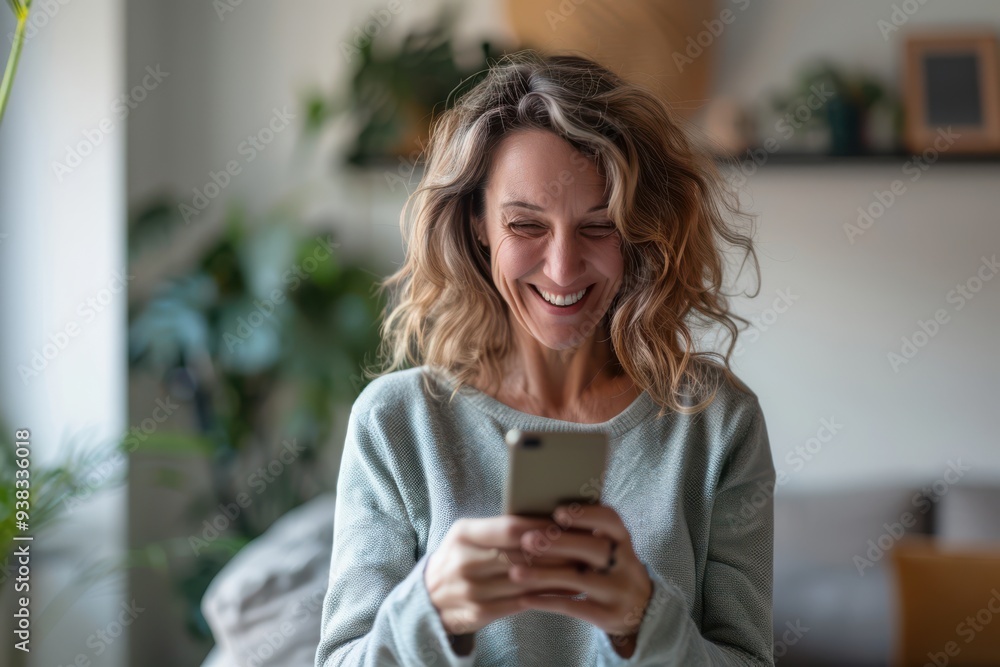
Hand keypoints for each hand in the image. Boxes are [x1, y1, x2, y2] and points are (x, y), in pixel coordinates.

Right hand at [424, 515, 582, 636]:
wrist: (428, 598)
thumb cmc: (459, 557)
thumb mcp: (467, 535)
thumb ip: (497, 528)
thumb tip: (545, 518)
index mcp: (463, 534)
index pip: (510, 528)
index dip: (541, 527)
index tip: (567, 524)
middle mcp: (464, 562)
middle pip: (521, 555)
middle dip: (557, 551)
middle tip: (585, 545)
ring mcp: (471, 590)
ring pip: (525, 580)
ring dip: (559, 574)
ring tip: (583, 566)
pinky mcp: (478, 613)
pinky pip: (521, 603)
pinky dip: (548, 596)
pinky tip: (568, 589)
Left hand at [509, 503, 653, 654]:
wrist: (642, 611)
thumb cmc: (611, 570)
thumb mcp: (610, 549)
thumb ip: (585, 535)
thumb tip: (540, 518)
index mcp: (623, 540)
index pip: (610, 520)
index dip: (585, 514)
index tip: (558, 512)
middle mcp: (626, 564)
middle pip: (593, 548)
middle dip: (558, 543)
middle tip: (527, 540)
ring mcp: (619, 591)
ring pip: (579, 580)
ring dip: (544, 574)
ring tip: (515, 572)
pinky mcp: (608, 616)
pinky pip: (573, 607)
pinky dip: (547, 601)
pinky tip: (525, 598)